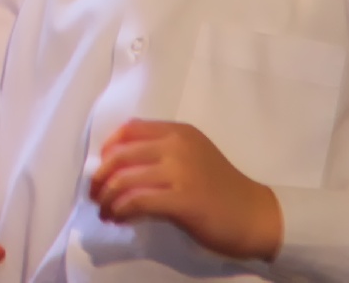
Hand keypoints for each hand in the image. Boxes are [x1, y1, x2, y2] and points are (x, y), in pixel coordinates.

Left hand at [89, 119, 281, 261]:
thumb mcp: (192, 157)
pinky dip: (121, 211)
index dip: (108, 148)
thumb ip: (161, 152)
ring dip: (107, 198)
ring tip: (105, 211)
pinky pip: (137, 201)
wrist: (254, 214)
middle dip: (100, 177)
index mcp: (178, 132)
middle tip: (94, 195)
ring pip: (125, 179)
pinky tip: (119, 219)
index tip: (102, 168)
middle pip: (121, 155)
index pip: (130, 129)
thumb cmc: (220, 188)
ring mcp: (180, 171)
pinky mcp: (182, 199)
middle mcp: (177, 145)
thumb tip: (118, 164)